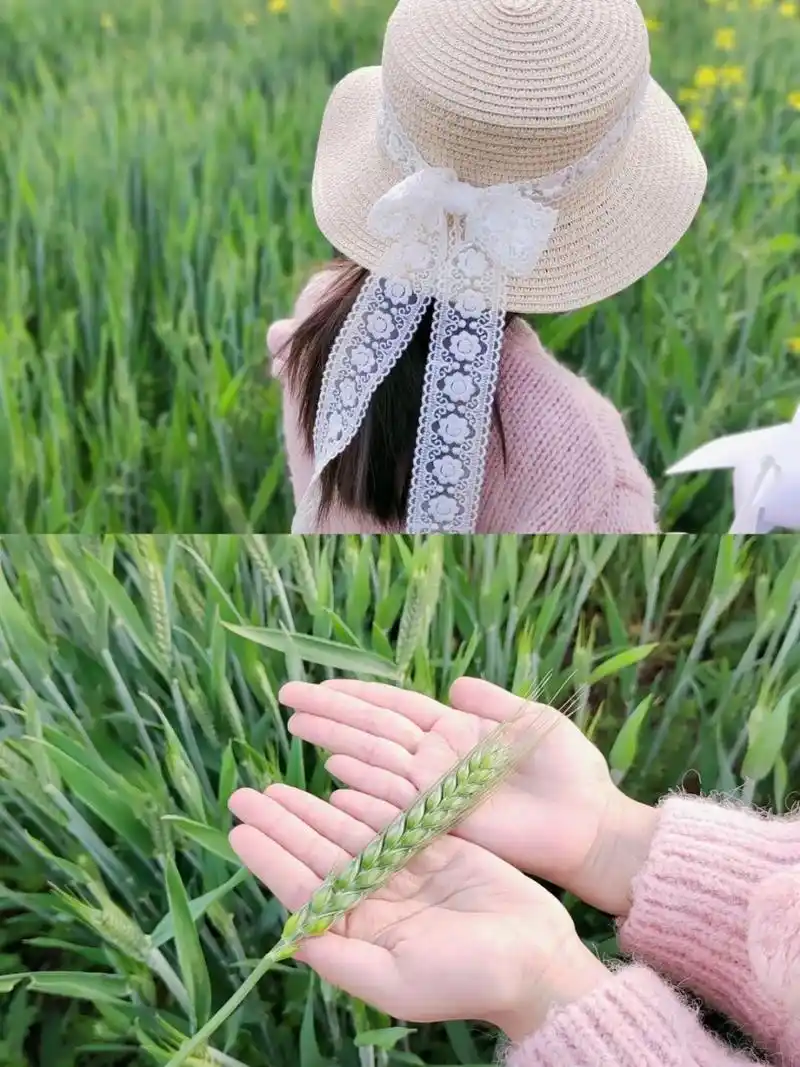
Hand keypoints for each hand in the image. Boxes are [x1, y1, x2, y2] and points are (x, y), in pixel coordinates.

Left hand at [228, 784, 607, 1040]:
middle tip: (244, 794)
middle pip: (317, 852)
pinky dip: (364, 801)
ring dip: (312, 809)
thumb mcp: (398, 981)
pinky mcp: (435, 850)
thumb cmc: (468, 979)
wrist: (537, 959)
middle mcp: (375, 902)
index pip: (304, 889)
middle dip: (281, 822)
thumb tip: (292, 939)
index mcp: (360, 935)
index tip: (239, 830)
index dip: (270, 858)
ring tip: (275, 787)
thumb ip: (342, 960)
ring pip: (347, 832)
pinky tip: (336, 785)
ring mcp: (403, 874)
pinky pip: (391, 820)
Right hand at [280, 678, 659, 915]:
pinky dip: (365, 788)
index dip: (357, 695)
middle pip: (374, 729)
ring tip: (298, 727)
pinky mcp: (444, 820)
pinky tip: (333, 775)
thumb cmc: (570, 772)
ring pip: (377, 759)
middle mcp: (437, 758)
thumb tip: (454, 684)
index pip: (394, 707)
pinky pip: (397, 800)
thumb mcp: (533, 721)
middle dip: (332, 713)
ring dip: (337, 742)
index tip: (319, 684)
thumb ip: (492, 702)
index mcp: (456, 730)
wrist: (591, 824)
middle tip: (288, 698)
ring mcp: (437, 789)